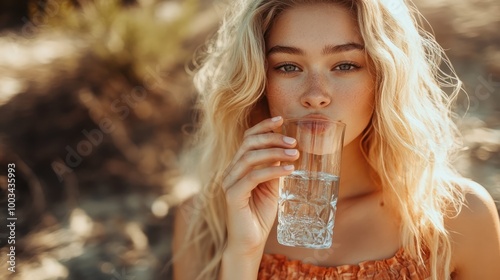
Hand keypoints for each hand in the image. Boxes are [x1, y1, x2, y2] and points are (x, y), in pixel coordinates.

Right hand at [222, 116, 298, 255]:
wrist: (250, 242)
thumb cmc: (260, 214)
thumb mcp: (272, 186)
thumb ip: (275, 168)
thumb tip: (288, 150)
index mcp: (238, 166)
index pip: (247, 138)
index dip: (263, 126)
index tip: (281, 119)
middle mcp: (231, 171)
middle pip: (248, 144)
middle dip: (272, 138)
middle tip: (294, 142)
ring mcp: (229, 182)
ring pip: (250, 158)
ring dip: (275, 153)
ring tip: (295, 154)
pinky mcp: (233, 195)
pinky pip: (253, 177)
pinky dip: (272, 170)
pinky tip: (289, 170)